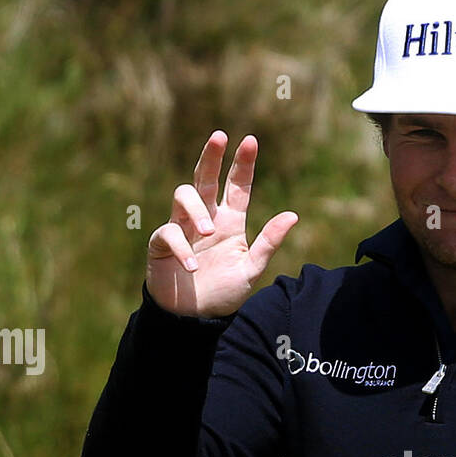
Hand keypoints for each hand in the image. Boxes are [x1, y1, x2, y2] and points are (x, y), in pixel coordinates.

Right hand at [146, 131, 297, 316]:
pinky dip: (181, 247)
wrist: (195, 320)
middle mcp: (206, 219)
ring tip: (208, 232)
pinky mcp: (162, 244)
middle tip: (219, 136)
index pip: (237, 187)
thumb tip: (293, 215)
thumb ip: (269, 243)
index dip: (242, 164)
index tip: (250, 140)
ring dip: (197, 209)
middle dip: (211, 156)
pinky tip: (192, 266)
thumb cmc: (223, 293)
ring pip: (184, 195)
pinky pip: (168, 233)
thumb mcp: (252, 269)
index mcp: (230, 222)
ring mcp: (182, 229)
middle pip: (205, 177)